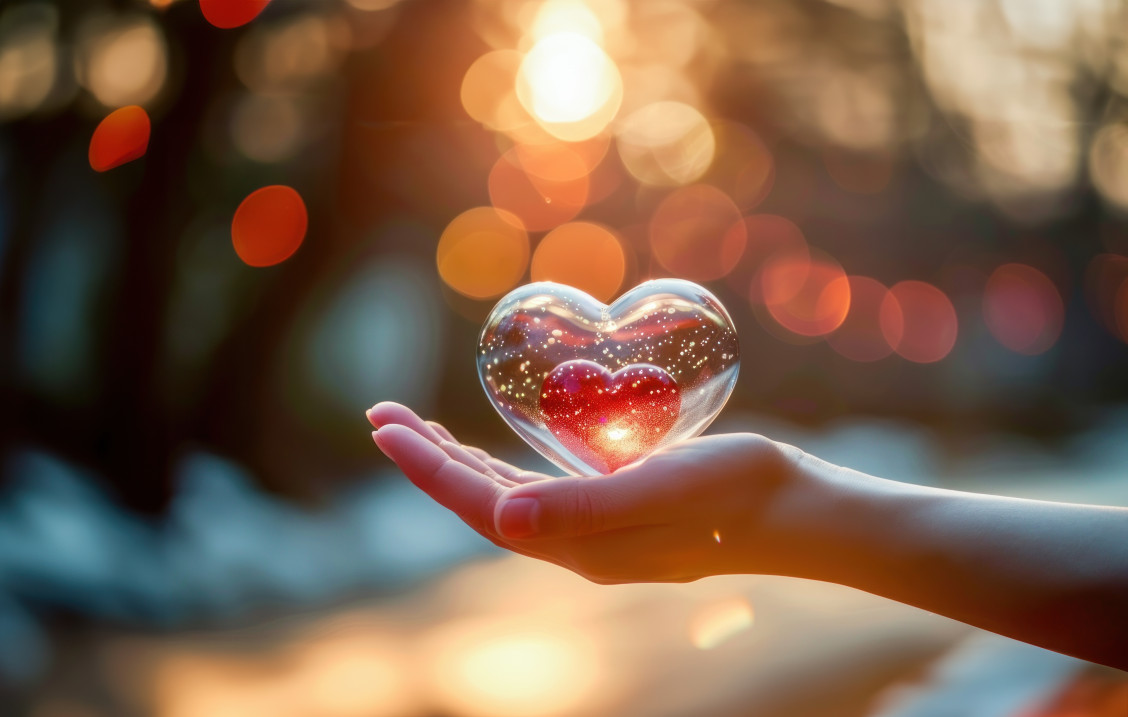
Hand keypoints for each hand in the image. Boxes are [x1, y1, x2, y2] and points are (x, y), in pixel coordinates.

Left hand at [366, 402, 797, 583]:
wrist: (797, 512)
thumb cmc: (736, 492)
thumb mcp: (660, 489)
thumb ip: (583, 506)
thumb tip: (503, 517)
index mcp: (578, 543)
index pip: (479, 503)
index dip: (426, 467)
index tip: (382, 425)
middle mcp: (577, 545)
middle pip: (480, 501)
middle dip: (427, 460)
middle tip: (380, 414)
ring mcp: (595, 534)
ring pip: (505, 498)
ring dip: (458, 464)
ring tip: (419, 431)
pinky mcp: (616, 515)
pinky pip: (539, 493)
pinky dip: (503, 467)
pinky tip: (496, 450)